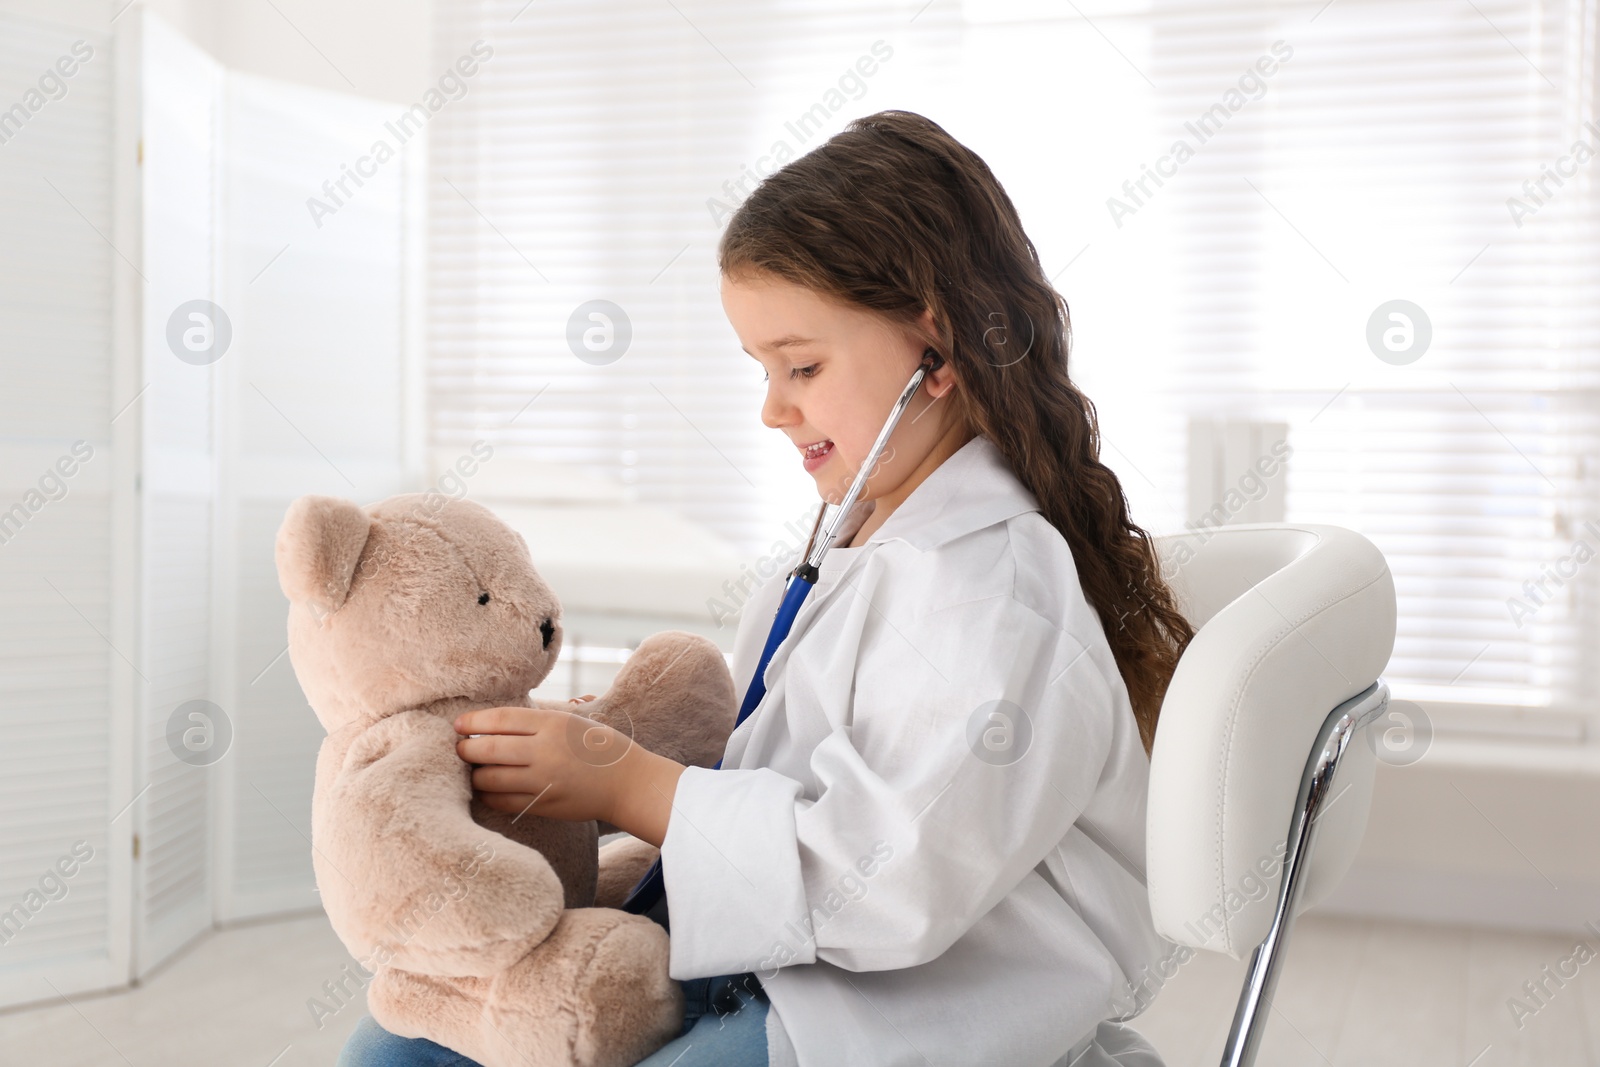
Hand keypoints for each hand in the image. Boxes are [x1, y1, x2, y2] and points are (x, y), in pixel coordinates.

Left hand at [453, 706, 685, 845]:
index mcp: (553, 724)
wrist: (628, 783)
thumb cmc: (598, 746)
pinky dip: (488, 794)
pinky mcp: (543, 806)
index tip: (459, 724)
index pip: (500, 719)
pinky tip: (488, 788)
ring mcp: (543, 782)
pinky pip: (502, 801)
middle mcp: (545, 752)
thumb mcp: (571, 722)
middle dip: (466, 749)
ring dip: (474, 774)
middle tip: (460, 748)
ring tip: (473, 769)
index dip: (473, 721)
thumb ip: (535, 722)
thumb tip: (491, 724)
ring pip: (490, 778)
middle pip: (488, 749)